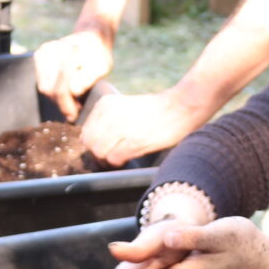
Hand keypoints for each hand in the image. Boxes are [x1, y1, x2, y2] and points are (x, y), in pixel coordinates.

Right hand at [35, 30, 113, 121]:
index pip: (60, 85)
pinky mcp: (39, 60)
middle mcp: (48, 50)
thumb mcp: (101, 66)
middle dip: (62, 103)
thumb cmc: (98, 56)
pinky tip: (67, 93)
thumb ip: (88, 77)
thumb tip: (74, 90)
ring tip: (74, 101)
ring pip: (44, 89)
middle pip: (48, 89)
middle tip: (76, 111)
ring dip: (58, 99)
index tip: (75, 115)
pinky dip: (54, 93)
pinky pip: (43, 85)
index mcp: (64, 50)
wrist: (92, 40)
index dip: (67, 104)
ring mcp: (41, 55)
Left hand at [82, 86, 203, 164]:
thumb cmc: (156, 111)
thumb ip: (108, 121)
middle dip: (99, 156)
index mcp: (105, 104)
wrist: (182, 106)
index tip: (108, 149)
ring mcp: (120, 127)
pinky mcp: (133, 140)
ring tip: (122, 158)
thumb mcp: (125, 108)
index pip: (86, 134)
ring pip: (99, 154)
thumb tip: (94, 144)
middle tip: (113, 158)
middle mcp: (109, 113)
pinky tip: (129, 158)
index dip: (95, 146)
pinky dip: (118, 164)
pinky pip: (113, 159)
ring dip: (108, 161)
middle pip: (90, 146)